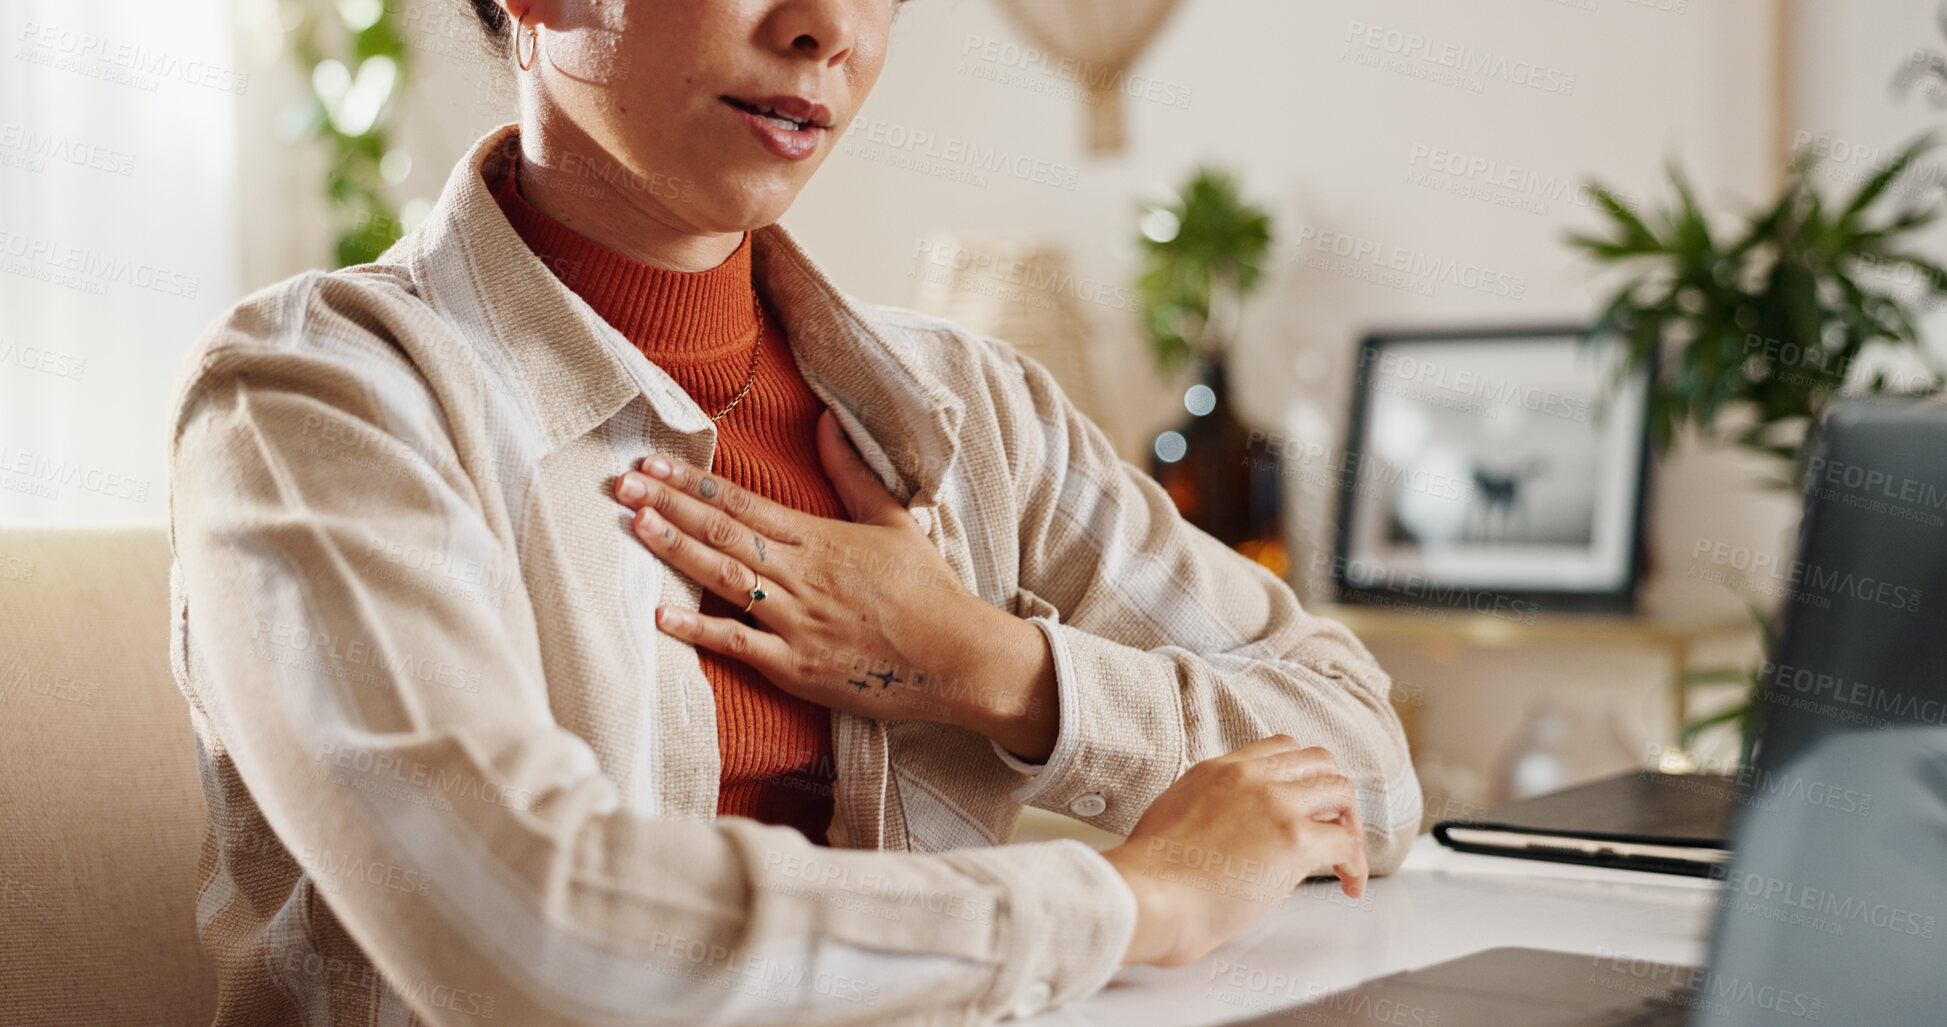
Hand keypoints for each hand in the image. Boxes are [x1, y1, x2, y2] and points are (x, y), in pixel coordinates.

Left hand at [612, 410, 1056, 745]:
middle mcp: (803, 575)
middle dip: (669, 506)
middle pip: (724, 532)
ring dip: (677, 551)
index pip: (744, 502)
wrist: (959, 657)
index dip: (694, 481)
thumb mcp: (895, 520)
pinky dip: (700, 631)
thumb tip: (825, 421)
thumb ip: (853, 472)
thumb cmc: (928, 590)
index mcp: (821, 538)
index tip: (653, 463)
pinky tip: (662, 618)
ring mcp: (797, 621)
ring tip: (635, 525)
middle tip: (623, 484)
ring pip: (725, 578)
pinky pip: (740, 645)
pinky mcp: (797, 667)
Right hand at [1099, 735, 1367, 967]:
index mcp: (1217, 771)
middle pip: (1318, 761)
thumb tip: (1224, 835)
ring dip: (1350, 824)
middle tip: (1333, 829)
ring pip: (1341, 790)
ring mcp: (1275, 803)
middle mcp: (1250, 777)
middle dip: (1333, 795)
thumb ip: (1205, 812)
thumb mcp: (1172, 817)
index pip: (1279, 749)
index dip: (1301, 777)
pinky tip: (1349, 885)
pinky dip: (1356, 864)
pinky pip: (1347, 842)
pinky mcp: (1294, 838)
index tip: (1305, 805)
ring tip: (1345, 858)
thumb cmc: (1147, 878)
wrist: (1145, 896)